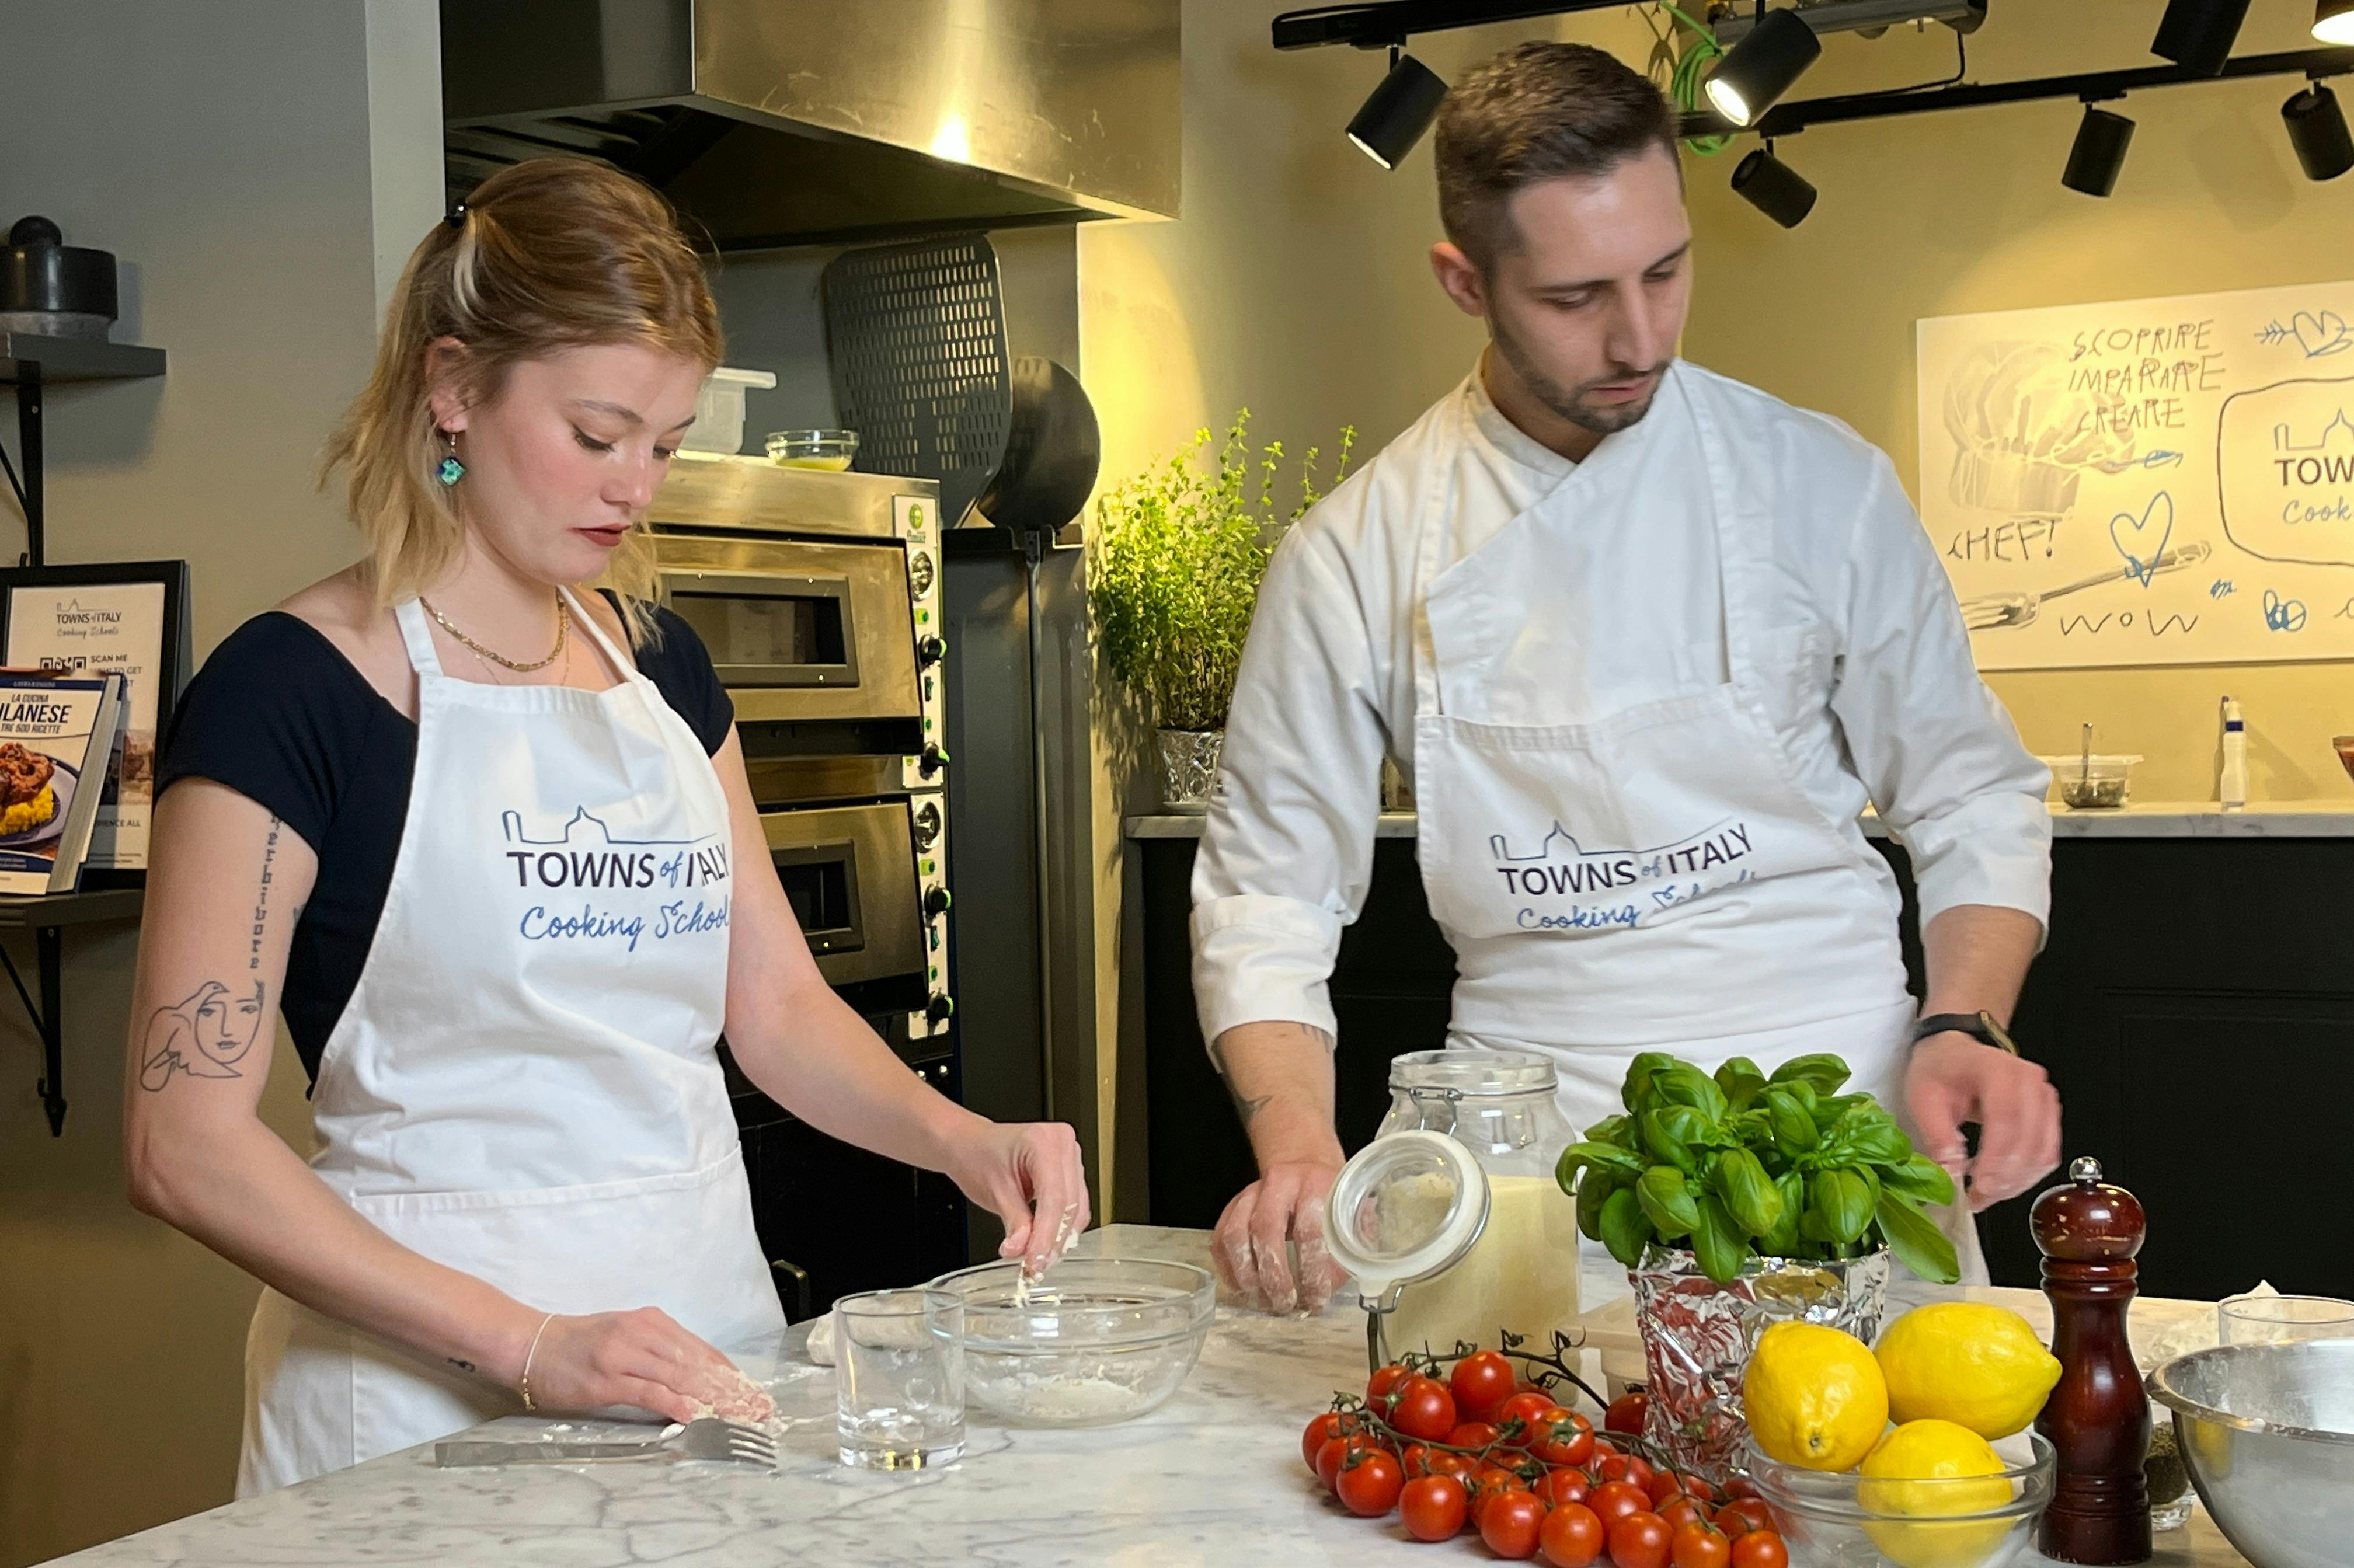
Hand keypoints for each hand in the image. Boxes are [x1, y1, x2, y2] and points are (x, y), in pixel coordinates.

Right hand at [521, 1308, 774, 1423]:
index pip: (702, 1350)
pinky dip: (675, 1403)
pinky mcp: (607, 1376)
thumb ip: (658, 1353)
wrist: (531, 1343)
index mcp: (653, 1322)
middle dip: (731, 1388)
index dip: (731, 1373)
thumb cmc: (578, 1345)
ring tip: (738, 1416)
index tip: (754, 1392)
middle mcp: (644, 1332)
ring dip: (713, 1399)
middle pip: (698, 1363)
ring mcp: (625, 1353)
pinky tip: (695, 1415)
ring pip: (680, 1376)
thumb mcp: (626, 1338)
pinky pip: (649, 1391)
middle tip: (758, 1409)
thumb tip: (694, 1379)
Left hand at [943, 1119, 1089, 1277]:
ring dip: (1059, 1237)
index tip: (1035, 1261)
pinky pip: (1074, 1204)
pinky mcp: (1070, 1171)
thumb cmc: (978, 1156)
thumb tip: (1021, 1250)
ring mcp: (1070, 1156)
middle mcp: (1063, 1144)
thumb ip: (1013, 1222)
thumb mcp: (993, 1191)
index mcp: (1044, 1142)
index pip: (1054, 1198)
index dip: (1047, 1235)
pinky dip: (1060, 1227)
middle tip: (1035, 1266)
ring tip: (1038, 1258)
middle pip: (1069, 1204)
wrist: (971, 1146)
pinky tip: (1045, 1242)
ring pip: (1076, 1208)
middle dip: (1053, 1240)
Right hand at [1212, 1158, 1350, 1314]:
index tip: (1317, 1297)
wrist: (1303, 1164)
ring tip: (1263, 1300)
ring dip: (1247, 1275)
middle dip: (1274, 1276)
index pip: (1309, 1229)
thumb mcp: (1352, 1210)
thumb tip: (1366, 1279)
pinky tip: (1243, 1288)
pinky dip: (1227, 1267)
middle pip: (1265, 1230)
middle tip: (1285, 1304)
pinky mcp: (1232, 1205)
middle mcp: (1279, 1184)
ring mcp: (1250, 1194)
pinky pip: (1220, 1237)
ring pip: (1235, 1234)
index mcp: (1316, 1184)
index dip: (1312, 1269)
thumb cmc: (1330, 1196)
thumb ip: (1357, 1240)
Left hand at [1903, 1034, 2061, 1210]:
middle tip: (1977, 1199)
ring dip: (2017, 1182)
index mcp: (1995, 1069)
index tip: (1979, 1186)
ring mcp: (2044, 1096)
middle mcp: (2028, 1080)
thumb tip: (1950, 1176)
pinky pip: (2047, 1153)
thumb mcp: (1924, 1099)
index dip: (1996, 1159)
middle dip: (2004, 1179)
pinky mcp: (2049, 1113)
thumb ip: (1938, 1138)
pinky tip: (2003, 1184)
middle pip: (2028, 1139)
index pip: (2006, 1118)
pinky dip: (2028, 1174)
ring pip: (2043, 1152)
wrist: (1955, 1052)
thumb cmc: (1939, 1070)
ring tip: (1986, 1195)